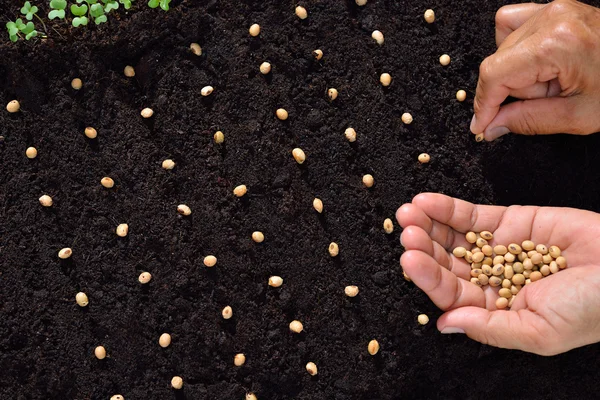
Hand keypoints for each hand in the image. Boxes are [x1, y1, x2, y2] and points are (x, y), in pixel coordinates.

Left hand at [396, 193, 599, 354]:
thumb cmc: (590, 309)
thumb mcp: (540, 331)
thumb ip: (490, 328)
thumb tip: (444, 325)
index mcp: (494, 309)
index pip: (451, 293)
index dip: (429, 277)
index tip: (409, 259)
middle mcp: (489, 279)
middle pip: (446, 263)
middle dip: (424, 247)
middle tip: (406, 232)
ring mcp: (496, 248)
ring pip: (453, 237)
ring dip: (428, 225)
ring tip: (408, 213)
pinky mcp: (509, 221)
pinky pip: (472, 215)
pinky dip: (448, 208)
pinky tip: (427, 201)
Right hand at [470, 0, 599, 140]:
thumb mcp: (577, 116)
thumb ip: (526, 121)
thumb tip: (490, 126)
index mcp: (557, 44)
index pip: (494, 74)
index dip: (483, 104)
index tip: (482, 125)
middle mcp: (552, 19)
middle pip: (498, 62)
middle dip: (510, 91)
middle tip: (543, 101)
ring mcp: (554, 9)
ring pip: (502, 46)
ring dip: (517, 72)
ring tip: (550, 82)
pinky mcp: (555, 9)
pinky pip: (513, 23)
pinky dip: (515, 47)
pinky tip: (536, 63)